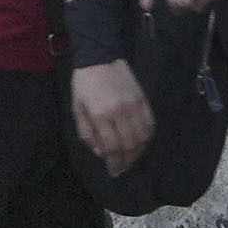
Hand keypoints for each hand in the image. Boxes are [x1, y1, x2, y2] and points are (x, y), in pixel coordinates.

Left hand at [70, 62, 158, 179]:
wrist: (100, 56)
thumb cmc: (84, 83)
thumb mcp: (77, 108)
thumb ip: (86, 132)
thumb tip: (100, 153)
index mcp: (100, 114)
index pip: (112, 146)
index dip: (114, 163)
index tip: (113, 172)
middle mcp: (119, 111)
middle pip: (129, 145)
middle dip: (126, 161)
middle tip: (122, 169)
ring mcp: (134, 105)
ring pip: (142, 137)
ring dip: (138, 152)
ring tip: (131, 159)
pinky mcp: (143, 99)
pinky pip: (150, 123)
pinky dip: (147, 137)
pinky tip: (141, 143)